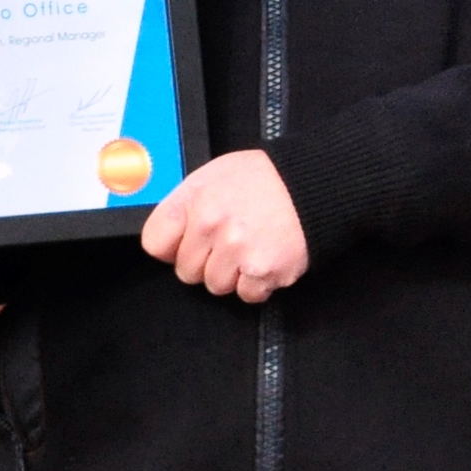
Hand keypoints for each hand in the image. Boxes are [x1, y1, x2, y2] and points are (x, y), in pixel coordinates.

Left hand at [142, 151, 309, 301]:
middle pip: (186, 271)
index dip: (172, 246)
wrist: (315, 183)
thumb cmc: (265, 179)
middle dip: (206, 261)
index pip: (155, 242)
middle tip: (230, 241)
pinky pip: (246, 294)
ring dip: (232, 273)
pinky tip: (266, 257)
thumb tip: (167, 238)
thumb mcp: (214, 175)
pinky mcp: (263, 271)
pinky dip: (257, 283)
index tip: (186, 243)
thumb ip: (187, 205)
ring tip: (251, 247)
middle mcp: (211, 225)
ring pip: (215, 285)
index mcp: (194, 199)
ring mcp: (237, 250)